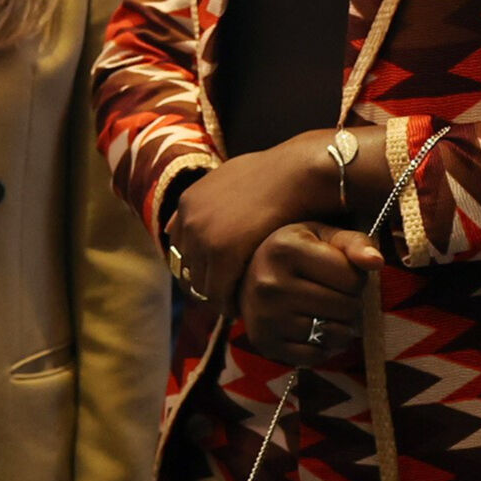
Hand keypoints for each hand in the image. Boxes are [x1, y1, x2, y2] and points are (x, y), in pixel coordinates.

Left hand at [167, 131, 351, 302]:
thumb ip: (209, 197)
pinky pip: (218, 292)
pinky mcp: (223, 252)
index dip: (198, 267)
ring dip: (216, 297)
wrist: (300, 173)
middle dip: (204, 285)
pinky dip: (229, 304)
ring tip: (237, 305)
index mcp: (188, 202)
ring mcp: (203, 235)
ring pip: (200, 284)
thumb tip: (191, 209)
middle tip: (226, 299)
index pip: (180, 248)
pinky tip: (244, 308)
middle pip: (185, 268)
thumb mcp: (233, 176)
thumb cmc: (278, 175)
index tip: (217, 279)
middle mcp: (189, 218)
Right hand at [238, 221, 383, 366]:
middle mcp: (270, 283)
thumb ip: (354, 243)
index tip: (339, 273)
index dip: (356, 277)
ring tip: (327, 311)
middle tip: (334, 293)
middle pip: (346, 307)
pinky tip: (315, 330)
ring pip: (334, 334)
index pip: (353, 278)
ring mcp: (265, 316)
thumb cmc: (295, 253)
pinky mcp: (265, 343)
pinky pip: (316, 356)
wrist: (246, 277)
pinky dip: (324, 347)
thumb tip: (376, 261)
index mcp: (285, 249)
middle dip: (350, 302)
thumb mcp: (323, 236)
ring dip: (341, 326)